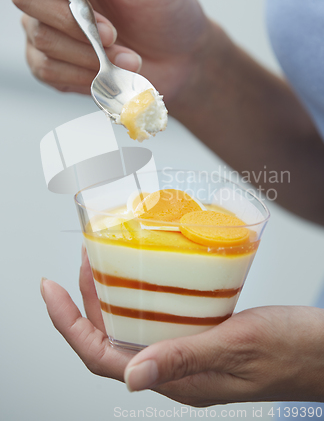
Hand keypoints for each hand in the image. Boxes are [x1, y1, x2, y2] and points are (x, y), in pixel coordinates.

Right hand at [0, 0, 209, 97]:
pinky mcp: (55, 66)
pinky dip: (82, 73)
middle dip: (72, 21)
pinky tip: (108, 72)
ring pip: (41, 38)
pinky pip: (48, 69)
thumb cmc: (168, 12)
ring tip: (126, 58)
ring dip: (87, 53)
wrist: (181, 62)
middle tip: (113, 34)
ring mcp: (50, 31)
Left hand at [41, 246, 323, 405]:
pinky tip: (146, 276)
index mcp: (179, 381)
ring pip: (134, 329)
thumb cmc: (292, 351)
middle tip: (80, 264)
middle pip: (112, 341)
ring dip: (112, 298)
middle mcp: (177, 370)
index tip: (49, 290)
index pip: (102, 357)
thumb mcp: (237, 347)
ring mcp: (190, 355)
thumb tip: (131, 377)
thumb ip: (184, 358)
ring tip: (102, 263)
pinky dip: (143, 297)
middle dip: (85, 304)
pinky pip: (159, 321)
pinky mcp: (204, 339)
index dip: (68, 325)